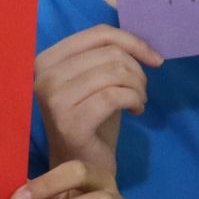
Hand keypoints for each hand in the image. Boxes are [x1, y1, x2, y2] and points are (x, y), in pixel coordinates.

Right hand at [33, 25, 161, 173]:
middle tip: (139, 91)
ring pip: (114, 73)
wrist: (80, 165)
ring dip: (138, 87)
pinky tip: (135, 111)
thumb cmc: (91, 119)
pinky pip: (114, 96)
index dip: (133, 42)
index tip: (154, 59)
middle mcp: (44, 76)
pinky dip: (134, 100)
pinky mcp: (69, 122)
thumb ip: (107, 56)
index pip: (98, 34)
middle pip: (110, 53)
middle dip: (137, 71)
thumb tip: (143, 45)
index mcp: (46, 60)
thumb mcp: (95, 79)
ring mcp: (54, 99)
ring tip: (137, 101)